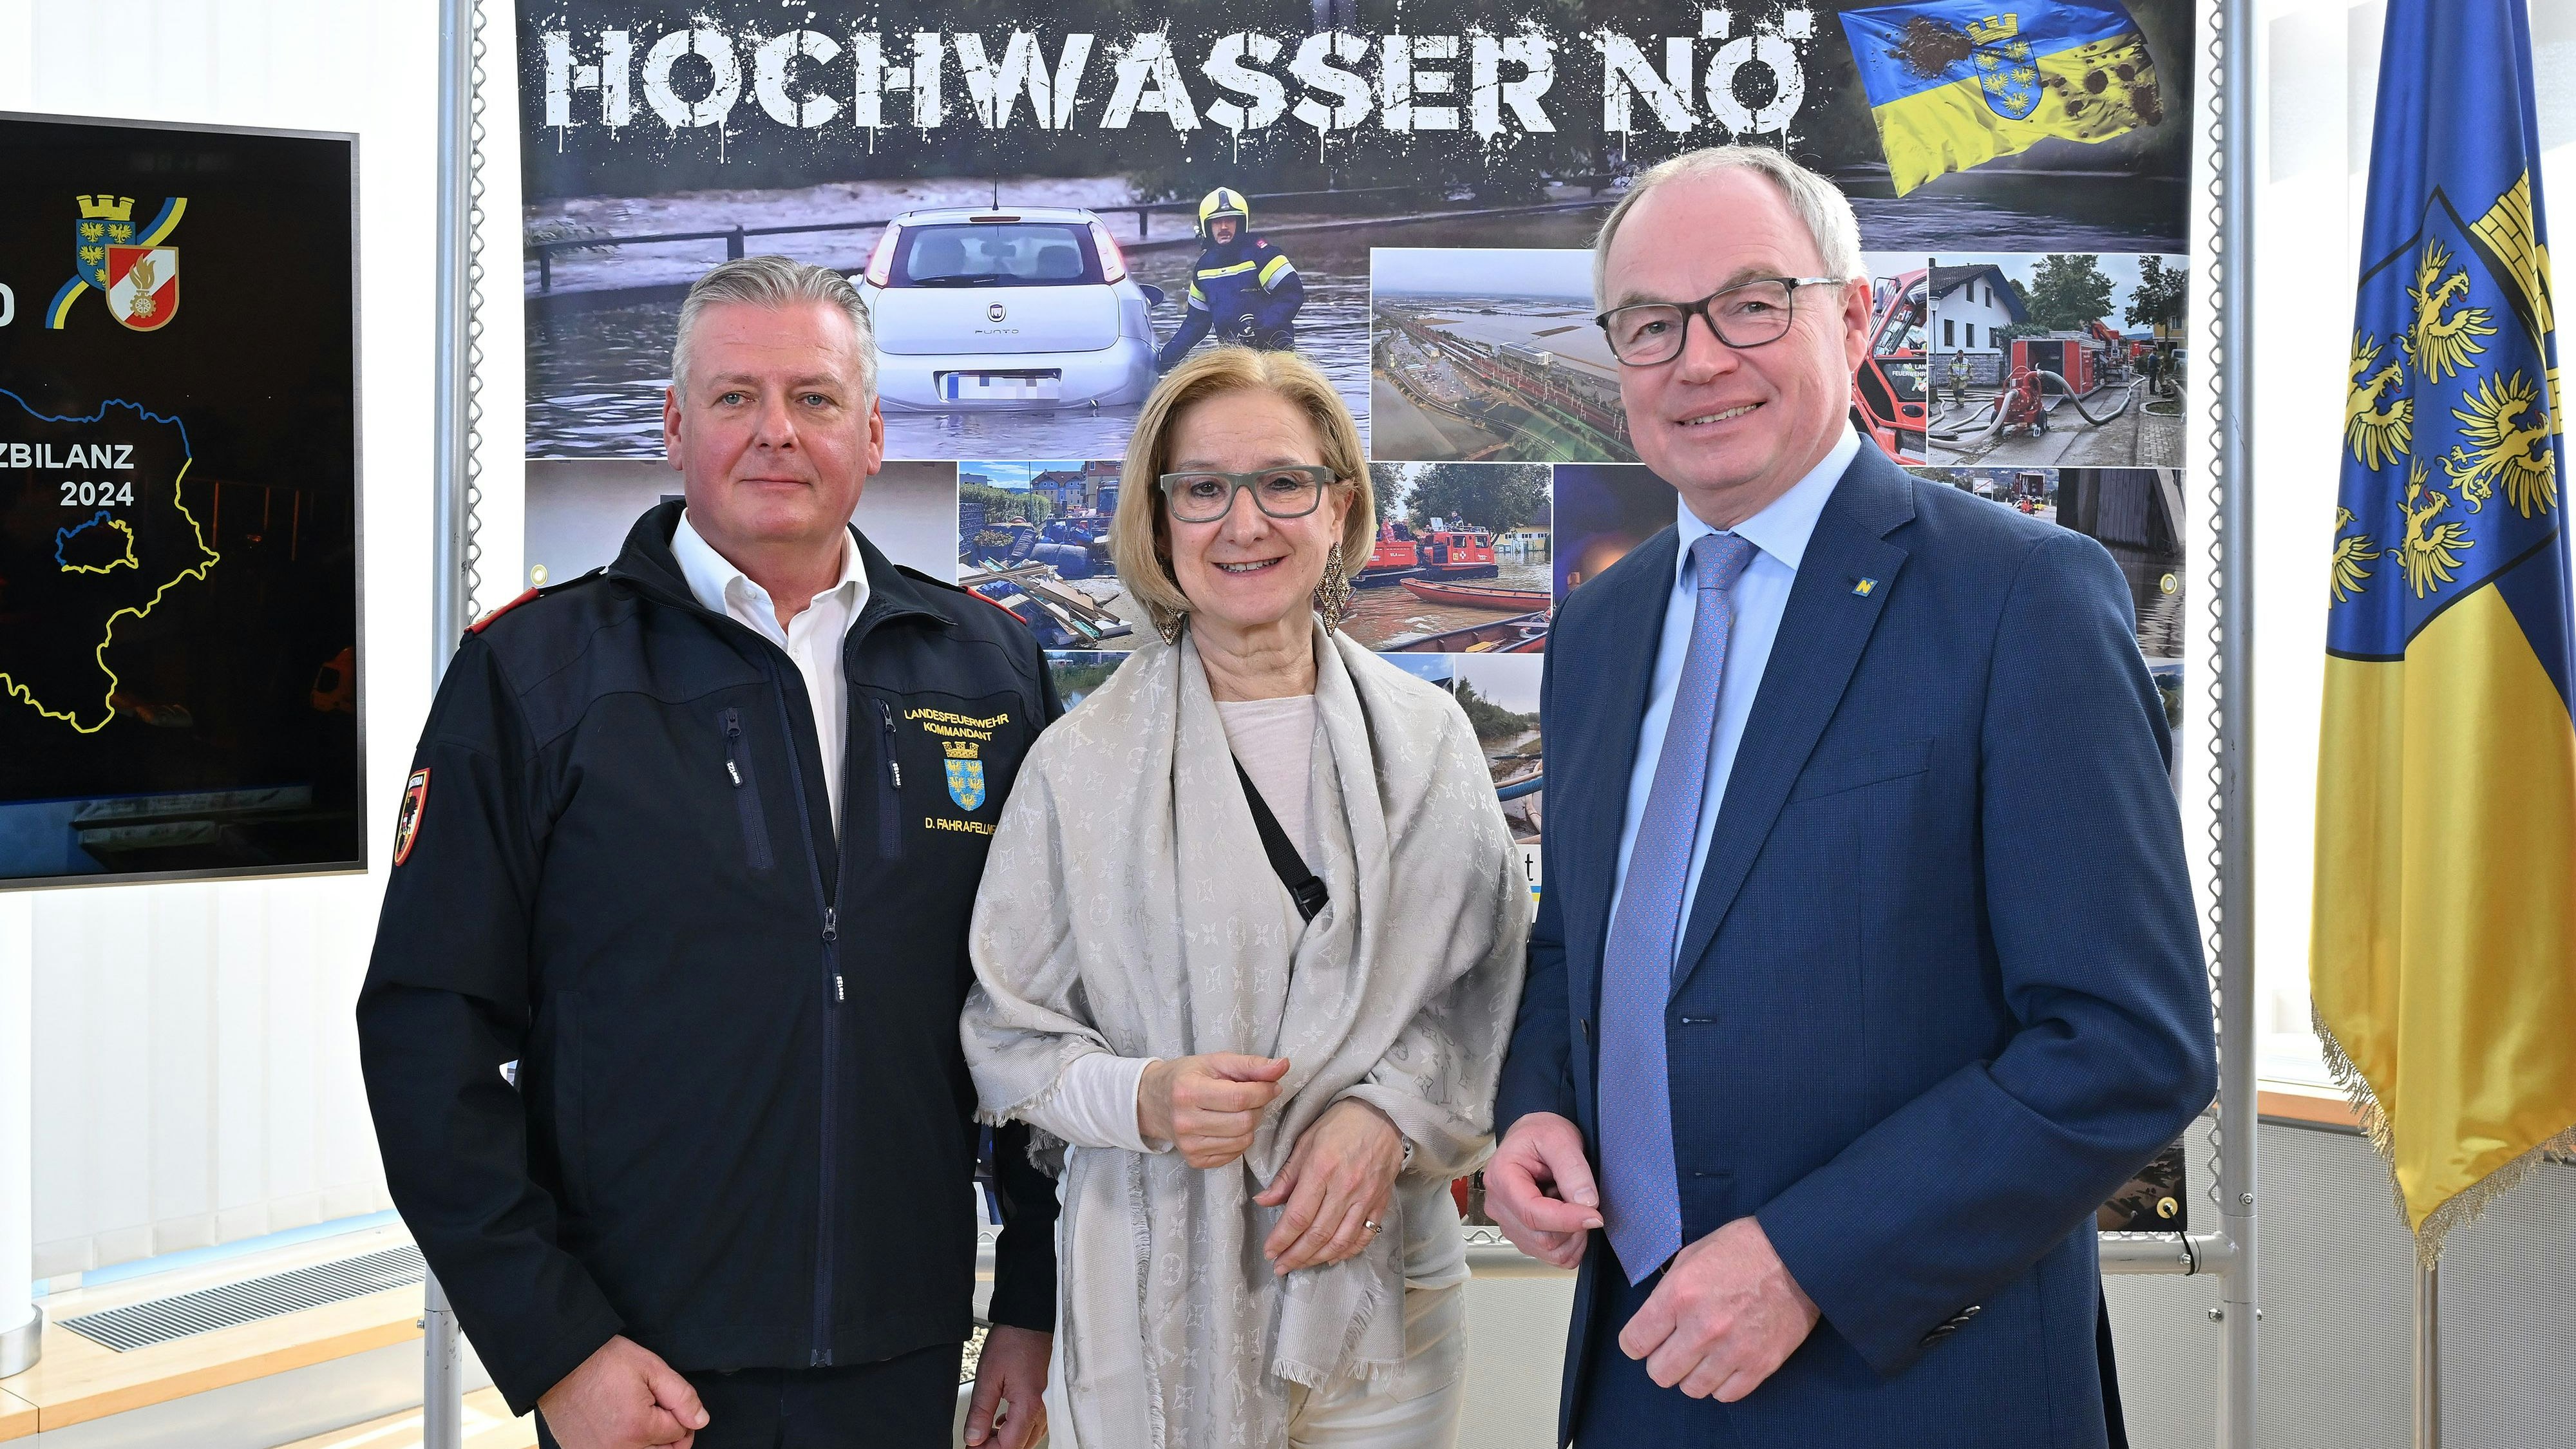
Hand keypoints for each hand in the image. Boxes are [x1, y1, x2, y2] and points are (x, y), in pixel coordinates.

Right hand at [536, 1334, 707, 1448]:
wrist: (560, 1363)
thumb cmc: (603, 1361)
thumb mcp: (651, 1368)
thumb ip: (681, 1396)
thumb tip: (700, 1420)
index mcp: (639, 1428)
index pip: (679, 1434)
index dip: (680, 1415)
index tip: (668, 1400)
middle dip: (669, 1434)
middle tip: (660, 1411)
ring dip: (647, 1442)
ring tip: (639, 1417)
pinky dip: (624, 1444)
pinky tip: (618, 1426)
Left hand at [963, 1324, 1049, 1448]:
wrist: (1031, 1320)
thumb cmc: (1013, 1340)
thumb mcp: (988, 1376)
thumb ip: (980, 1411)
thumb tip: (973, 1437)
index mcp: (1030, 1405)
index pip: (1009, 1446)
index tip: (971, 1446)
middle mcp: (1046, 1409)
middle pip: (1021, 1446)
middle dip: (996, 1447)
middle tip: (976, 1440)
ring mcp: (1051, 1404)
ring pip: (1030, 1438)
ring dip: (1008, 1440)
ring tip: (986, 1431)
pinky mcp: (1050, 1398)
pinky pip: (1036, 1425)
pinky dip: (1018, 1429)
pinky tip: (1003, 1421)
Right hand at [1138, 1054, 1289, 1168]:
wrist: (1153, 1102)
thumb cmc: (1186, 1077)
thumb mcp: (1215, 1061)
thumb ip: (1251, 1064)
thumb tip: (1283, 1066)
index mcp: (1188, 1091)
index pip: (1239, 1098)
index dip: (1264, 1091)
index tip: (1271, 1085)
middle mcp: (1185, 1122)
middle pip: (1244, 1122)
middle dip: (1257, 1107)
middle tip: (1251, 1097)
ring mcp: (1188, 1145)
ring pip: (1243, 1140)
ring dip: (1251, 1124)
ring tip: (1239, 1111)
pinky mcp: (1194, 1160)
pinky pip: (1234, 1154)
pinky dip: (1239, 1139)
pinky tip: (1228, 1125)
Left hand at [1255, 1098, 1402, 1274]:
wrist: (1383, 1114)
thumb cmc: (1340, 1123)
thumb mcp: (1305, 1141)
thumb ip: (1286, 1176)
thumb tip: (1263, 1201)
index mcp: (1321, 1169)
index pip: (1298, 1216)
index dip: (1281, 1239)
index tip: (1269, 1252)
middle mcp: (1345, 1188)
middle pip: (1317, 1234)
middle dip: (1296, 1256)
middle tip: (1280, 1267)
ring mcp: (1365, 1197)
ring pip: (1341, 1240)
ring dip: (1318, 1258)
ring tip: (1301, 1265)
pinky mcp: (1380, 1202)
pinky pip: (1365, 1235)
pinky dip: (1348, 1251)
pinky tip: (1332, 1257)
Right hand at [1484, 1112, 1601, 1268]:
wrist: (1533, 1138)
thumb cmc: (1541, 1134)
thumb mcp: (1560, 1138)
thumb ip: (1573, 1168)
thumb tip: (1586, 1202)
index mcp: (1501, 1177)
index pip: (1532, 1213)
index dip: (1567, 1220)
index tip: (1596, 1216)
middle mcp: (1499, 1205)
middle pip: (1542, 1238)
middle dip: (1574, 1226)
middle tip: (1584, 1198)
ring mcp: (1508, 1224)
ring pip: (1549, 1251)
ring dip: (1573, 1236)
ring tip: (1571, 1204)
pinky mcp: (1522, 1236)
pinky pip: (1552, 1256)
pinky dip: (1570, 1245)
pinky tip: (1569, 1219)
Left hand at [1618, 1216, 1819, 1401]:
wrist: (1798, 1254)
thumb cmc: (1742, 1248)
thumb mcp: (1691, 1256)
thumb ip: (1668, 1291)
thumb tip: (1654, 1320)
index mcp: (1679, 1295)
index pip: (1635, 1342)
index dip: (1636, 1342)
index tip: (1645, 1340)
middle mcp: (1703, 1328)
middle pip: (1660, 1373)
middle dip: (1662, 1361)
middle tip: (1675, 1347)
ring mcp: (1733, 1350)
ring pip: (1692, 1389)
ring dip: (1692, 1374)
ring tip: (1703, 1355)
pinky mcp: (1761, 1365)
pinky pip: (1726, 1395)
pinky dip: (1721, 1383)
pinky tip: (1725, 1363)